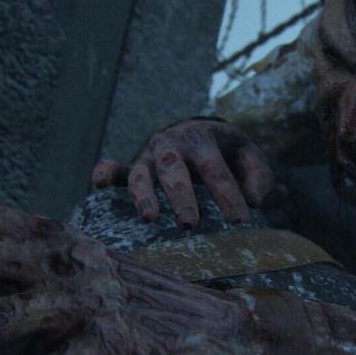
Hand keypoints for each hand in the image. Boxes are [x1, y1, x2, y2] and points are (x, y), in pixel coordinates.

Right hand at [92, 118, 274, 227]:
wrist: (198, 131)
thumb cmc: (228, 151)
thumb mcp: (249, 154)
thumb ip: (258, 175)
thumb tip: (254, 200)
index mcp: (202, 138)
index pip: (215, 169)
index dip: (227, 194)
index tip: (239, 220)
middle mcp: (172, 144)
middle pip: (175, 169)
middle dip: (182, 196)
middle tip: (190, 224)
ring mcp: (149, 155)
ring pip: (142, 173)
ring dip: (143, 195)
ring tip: (148, 219)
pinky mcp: (133, 166)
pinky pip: (114, 167)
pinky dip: (104, 173)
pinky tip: (97, 185)